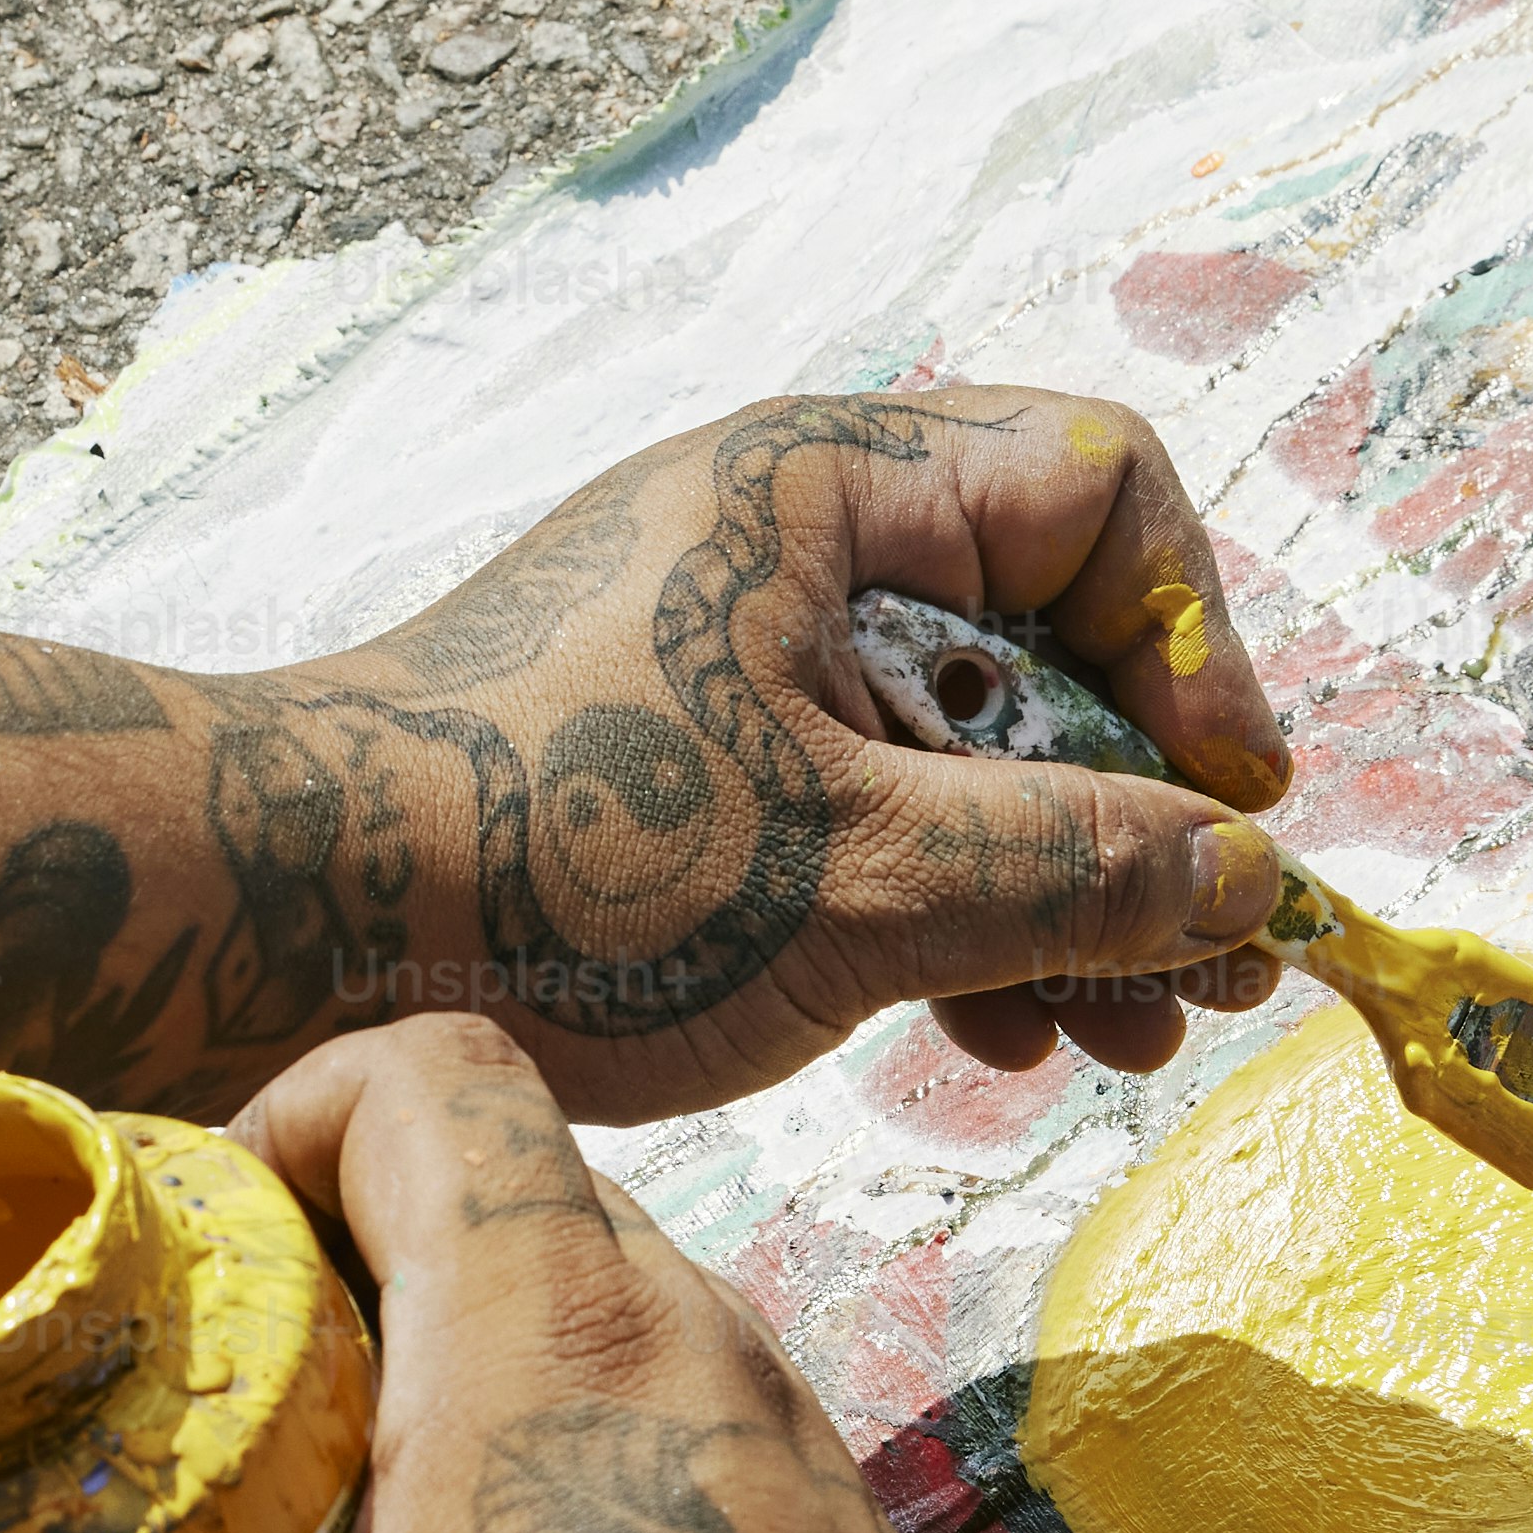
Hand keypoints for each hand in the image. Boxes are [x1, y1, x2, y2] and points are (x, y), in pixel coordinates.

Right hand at [0, 1015, 1016, 1532]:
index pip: (434, 1078)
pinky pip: (737, 1481)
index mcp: (556, 1347)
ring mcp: (826, 1486)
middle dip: (389, 1262)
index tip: (218, 1236)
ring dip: (517, 1392)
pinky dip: (627, 1513)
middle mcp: (716, 1368)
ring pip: (651, 1340)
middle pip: (538, 1198)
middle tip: (272, 1404)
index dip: (299, 1109)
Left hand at [238, 387, 1295, 1125]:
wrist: (284, 938)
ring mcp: (732, 655)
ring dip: (1066, 888)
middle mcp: (784, 541)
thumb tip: (1248, 882)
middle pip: (1047, 634)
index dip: (1194, 649)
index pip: (1100, 490)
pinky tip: (998, 1044)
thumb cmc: (552, 869)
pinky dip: (950, 912)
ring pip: (965, 743)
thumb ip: (1071, 871)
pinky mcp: (691, 767)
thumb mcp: (857, 883)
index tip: (1233, 812)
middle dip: (1145, 808)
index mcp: (825, 489)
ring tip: (1129, 1038)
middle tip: (1216, 962)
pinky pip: (873, 809)